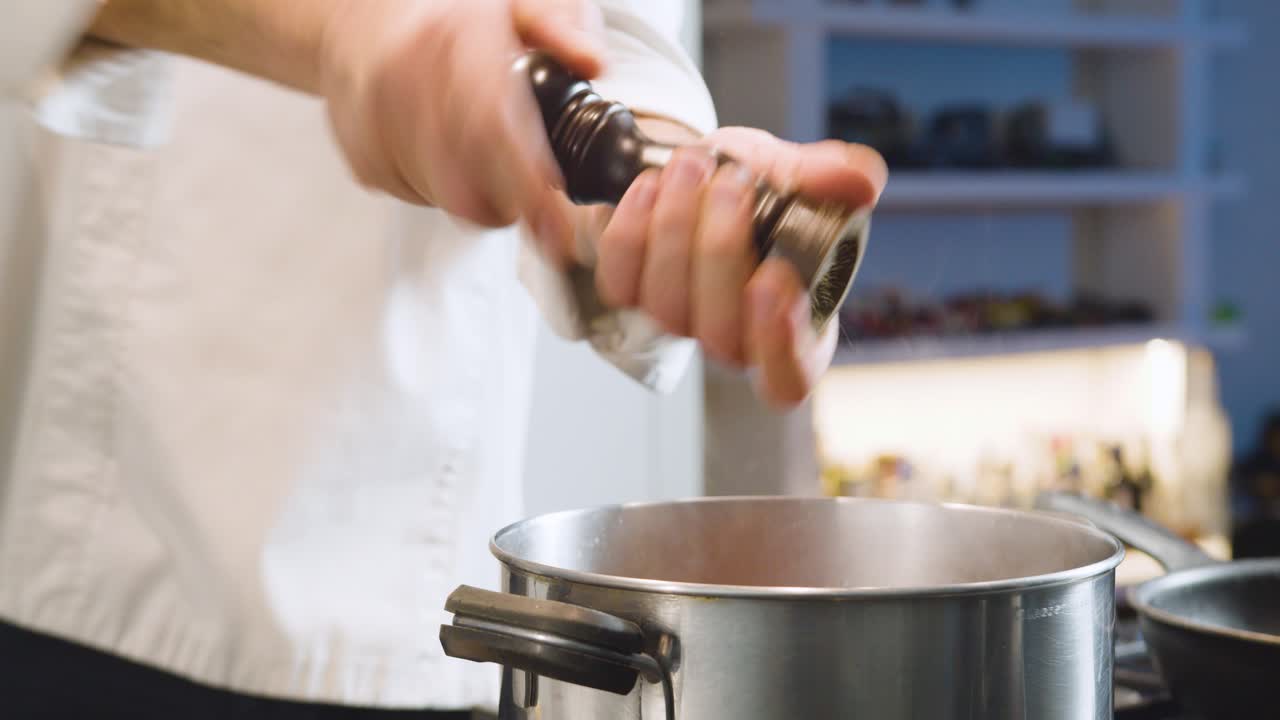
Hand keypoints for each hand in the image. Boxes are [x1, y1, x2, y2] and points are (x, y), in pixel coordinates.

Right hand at [318, 0, 603, 230]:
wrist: (356, 24)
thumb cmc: (444, 19)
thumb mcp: (511, 5)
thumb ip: (561, 26)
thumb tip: (594, 63)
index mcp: (450, 42)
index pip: (492, 126)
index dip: (526, 184)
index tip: (554, 224)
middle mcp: (405, 83)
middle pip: (466, 181)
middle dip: (511, 207)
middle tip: (536, 204)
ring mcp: (375, 126)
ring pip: (445, 200)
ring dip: (481, 199)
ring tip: (488, 161)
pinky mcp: (364, 161)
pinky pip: (419, 200)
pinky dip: (445, 193)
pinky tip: (448, 157)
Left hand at [583, 127, 887, 409]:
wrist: (698, 171)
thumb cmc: (758, 188)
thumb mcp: (801, 175)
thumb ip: (834, 178)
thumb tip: (861, 181)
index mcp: (795, 328)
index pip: (787, 377)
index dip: (779, 344)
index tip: (775, 278)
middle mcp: (734, 337)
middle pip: (719, 336)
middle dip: (720, 251)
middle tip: (733, 182)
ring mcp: (679, 322)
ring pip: (667, 307)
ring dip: (676, 229)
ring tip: (694, 167)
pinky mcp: (629, 295)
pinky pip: (620, 280)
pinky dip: (632, 228)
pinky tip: (652, 185)